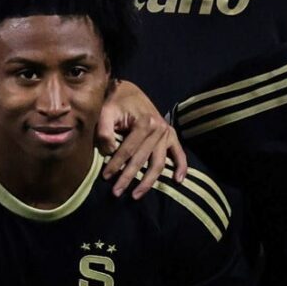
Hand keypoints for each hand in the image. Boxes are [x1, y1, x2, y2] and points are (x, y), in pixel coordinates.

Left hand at [98, 80, 185, 197]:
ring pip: (159, 163)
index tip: (105, 177)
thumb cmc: (115, 102)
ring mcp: (167, 133)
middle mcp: (159, 129)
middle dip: (128, 178)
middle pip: (142, 160)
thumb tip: (110, 152)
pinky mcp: (171, 135)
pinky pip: (179, 154)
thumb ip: (104, 130)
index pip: (128, 150)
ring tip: (136, 195)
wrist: (129, 90)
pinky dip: (181, 167)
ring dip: (148, 181)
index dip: (116, 164)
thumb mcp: (105, 111)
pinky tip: (178, 181)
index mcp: (144, 122)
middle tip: (116, 192)